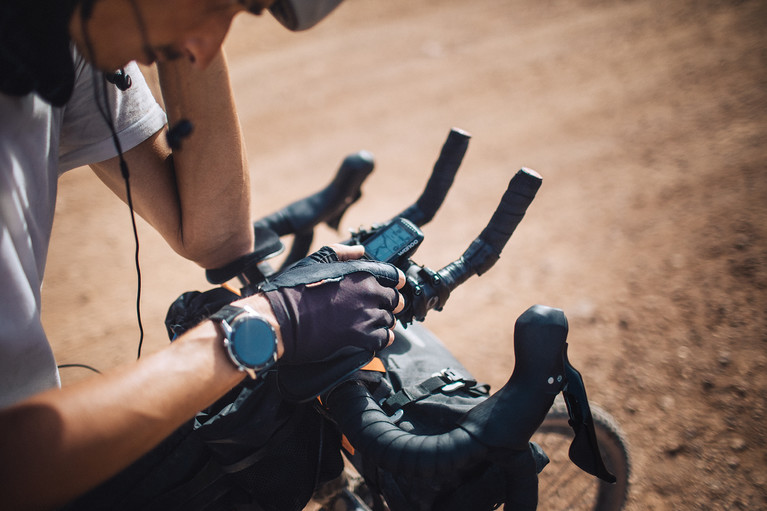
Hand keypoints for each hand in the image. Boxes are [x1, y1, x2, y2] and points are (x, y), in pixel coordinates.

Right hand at [260, 244, 404, 364]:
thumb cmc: (293, 289)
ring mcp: (365, 315)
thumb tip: (361, 249)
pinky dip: (382, 338)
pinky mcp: (361, 337)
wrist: (280, 319)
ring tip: (374, 323)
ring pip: (389, 319)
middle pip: (393, 299)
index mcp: (359, 272)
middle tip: (382, 308)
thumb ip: (341, 253)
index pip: (392, 275)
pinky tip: (375, 338)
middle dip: (390, 303)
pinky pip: (384, 339)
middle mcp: (367, 292)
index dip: (395, 281)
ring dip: (384, 321)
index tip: (396, 285)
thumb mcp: (315, 261)